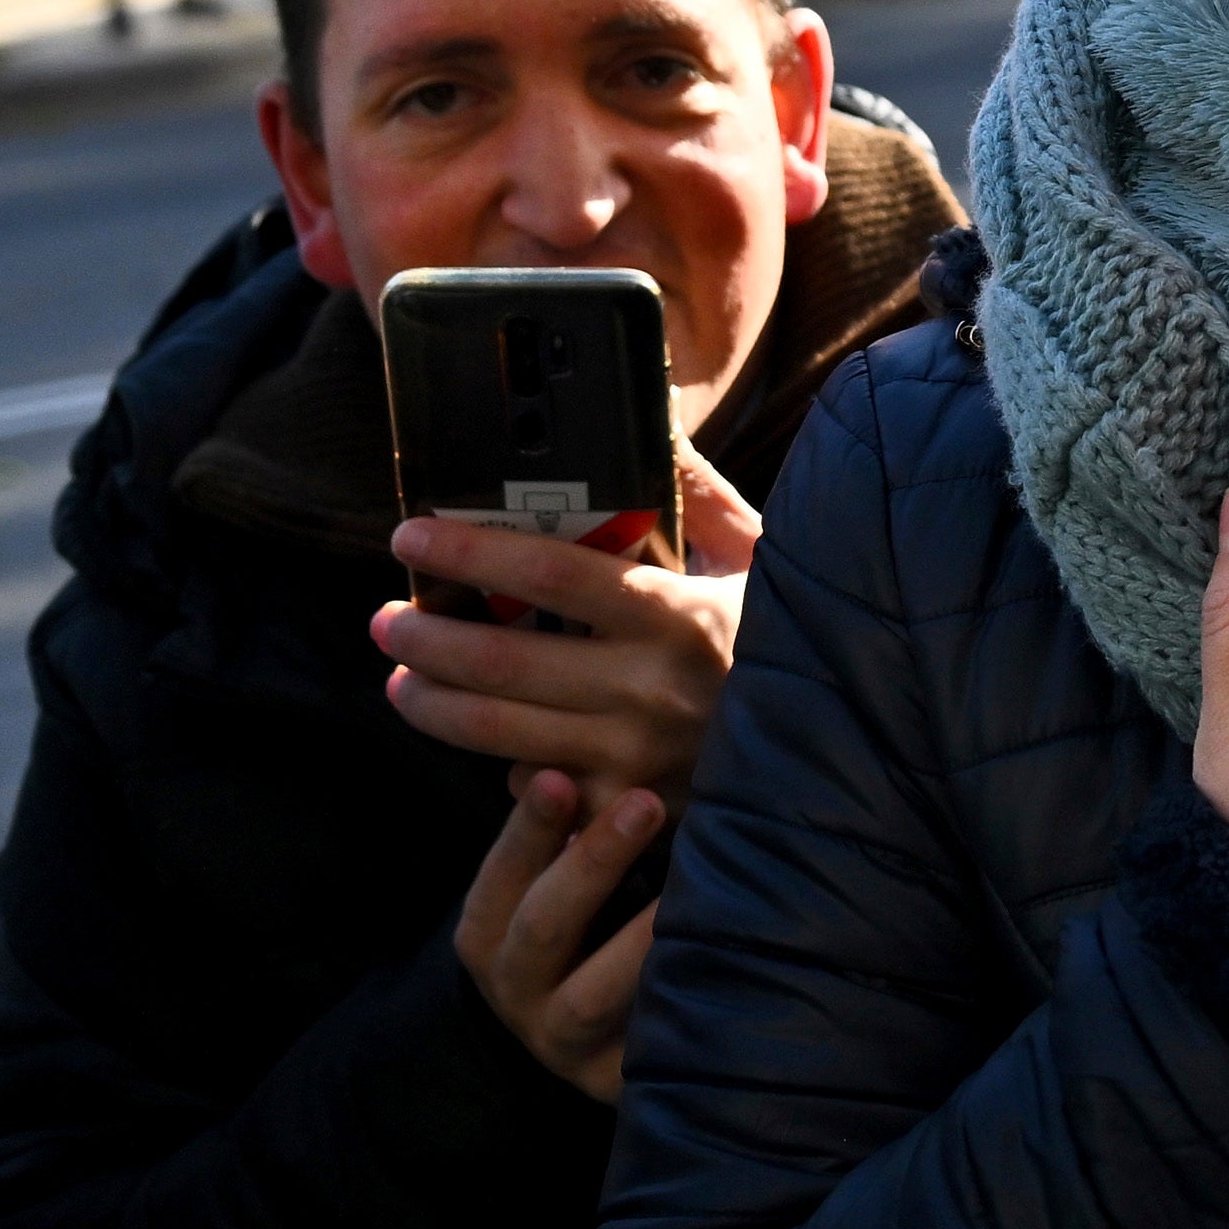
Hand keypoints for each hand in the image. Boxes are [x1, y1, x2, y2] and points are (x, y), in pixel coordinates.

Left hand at [378, 446, 759, 796]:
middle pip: (500, 663)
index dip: (468, 552)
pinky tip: (487, 745)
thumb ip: (698, 488)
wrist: (843, 746)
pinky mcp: (631, 813)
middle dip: (423, 637)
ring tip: (402, 677)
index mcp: (678, 613)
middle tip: (385, 618)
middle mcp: (651, 690)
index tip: (410, 536)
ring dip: (430, 704)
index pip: (550, 573)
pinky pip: (540, 797)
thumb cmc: (786, 636)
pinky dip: (504, 775)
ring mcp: (637, 760)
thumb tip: (648, 414)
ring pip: (497, 736)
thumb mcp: (755, 556)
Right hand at [454, 763, 669, 1099]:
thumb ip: (568, 827)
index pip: (500, 878)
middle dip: (590, 864)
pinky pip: (647, 1046)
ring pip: (590, 998)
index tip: (561, 776)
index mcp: (488, 936)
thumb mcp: (564, 883)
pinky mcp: (616, 1086)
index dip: (526, 830)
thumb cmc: (588, 929)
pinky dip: (679, 1000)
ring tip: (690, 888)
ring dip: (638, 939)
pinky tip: (724, 957)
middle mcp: (514, 994)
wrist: (607, 1042)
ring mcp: (564, 1047)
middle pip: (542, 929)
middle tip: (644, 803)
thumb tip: (581, 753)